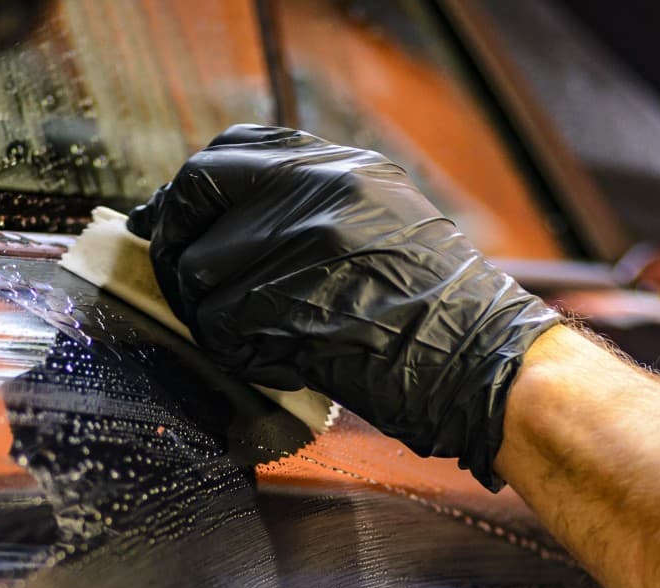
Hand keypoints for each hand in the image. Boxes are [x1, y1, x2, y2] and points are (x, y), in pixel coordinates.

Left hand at [127, 124, 558, 486]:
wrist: (484, 360)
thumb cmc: (441, 310)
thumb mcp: (385, 220)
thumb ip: (311, 206)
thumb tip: (228, 218)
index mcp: (337, 166)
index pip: (227, 154)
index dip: (190, 194)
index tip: (175, 222)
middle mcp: (314, 191)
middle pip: (195, 200)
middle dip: (177, 246)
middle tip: (184, 285)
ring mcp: (299, 246)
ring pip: (200, 274)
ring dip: (213, 315)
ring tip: (259, 337)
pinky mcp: (287, 306)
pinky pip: (220, 329)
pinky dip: (237, 354)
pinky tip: (279, 361)